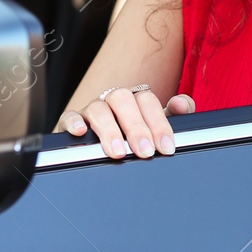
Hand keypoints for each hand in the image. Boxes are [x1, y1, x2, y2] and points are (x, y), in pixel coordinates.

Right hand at [56, 86, 194, 158]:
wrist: (103, 149)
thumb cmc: (134, 137)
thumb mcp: (156, 129)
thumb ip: (174, 116)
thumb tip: (182, 104)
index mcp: (135, 100)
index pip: (148, 100)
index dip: (159, 123)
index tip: (166, 147)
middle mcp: (113, 101)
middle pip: (124, 100)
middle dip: (136, 127)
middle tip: (145, 151)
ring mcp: (92, 110)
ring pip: (99, 108)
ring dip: (109, 129)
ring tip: (117, 152)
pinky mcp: (71, 122)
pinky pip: (69, 116)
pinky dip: (74, 122)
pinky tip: (82, 133)